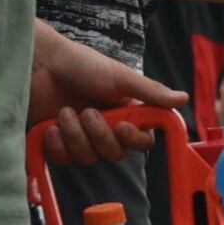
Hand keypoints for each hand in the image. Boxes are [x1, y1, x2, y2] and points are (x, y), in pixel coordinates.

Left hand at [30, 24, 181, 165]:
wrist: (39, 64)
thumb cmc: (80, 64)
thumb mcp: (119, 76)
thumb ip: (150, 92)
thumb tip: (183, 98)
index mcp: (125, 113)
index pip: (142, 142)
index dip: (134, 140)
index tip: (122, 126)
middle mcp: (106, 129)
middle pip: (115, 155)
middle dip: (100, 136)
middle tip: (87, 112)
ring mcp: (81, 138)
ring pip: (89, 159)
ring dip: (76, 136)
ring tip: (64, 112)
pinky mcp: (58, 144)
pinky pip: (64, 160)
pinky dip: (57, 144)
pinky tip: (51, 126)